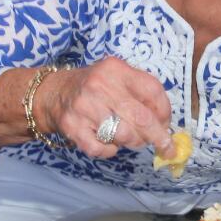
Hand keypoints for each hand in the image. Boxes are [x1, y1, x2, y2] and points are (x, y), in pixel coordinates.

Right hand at [40, 57, 174, 158]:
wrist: (54, 93)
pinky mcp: (72, 127)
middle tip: (164, 146)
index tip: (167, 124)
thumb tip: (166, 124)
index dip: (165, 112)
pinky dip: (110, 151)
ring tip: (130, 138)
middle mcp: (100, 85)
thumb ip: (142, 93)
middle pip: (142, 118)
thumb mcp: (118, 78)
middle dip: (157, 136)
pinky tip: (108, 142)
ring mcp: (84, 107)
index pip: (152, 91)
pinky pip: (102, 149)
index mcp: (116, 69)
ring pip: (125, 135)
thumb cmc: (95, 88)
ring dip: (133, 142)